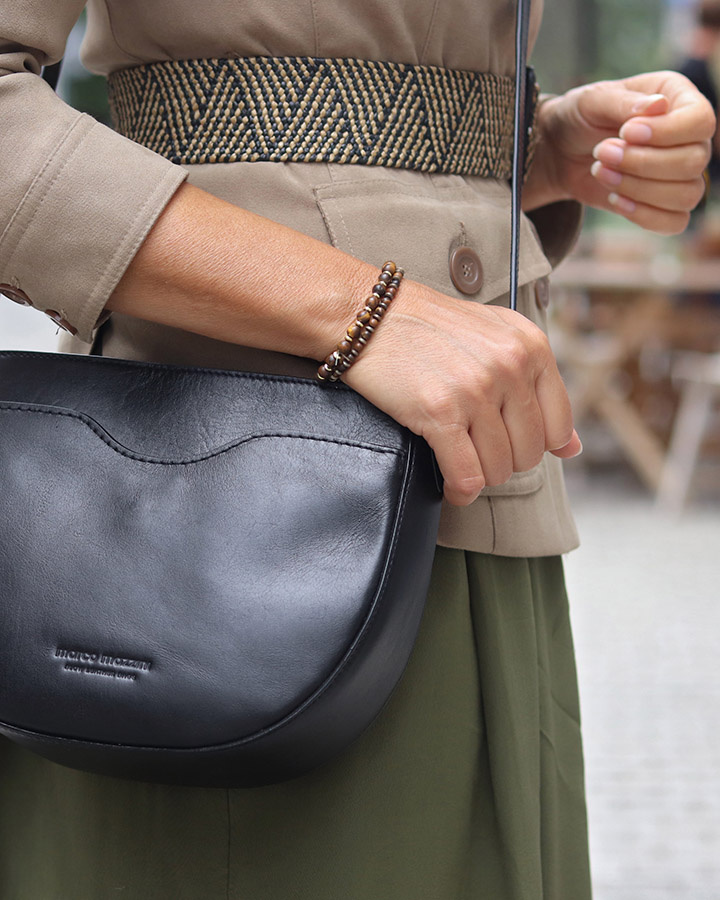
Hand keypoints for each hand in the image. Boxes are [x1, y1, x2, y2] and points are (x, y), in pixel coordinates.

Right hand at [344, 283, 580, 506]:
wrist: (371, 313)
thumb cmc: (430, 327)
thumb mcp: (497, 339)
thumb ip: (537, 388)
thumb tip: (571, 447)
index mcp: (531, 346)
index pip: (558, 426)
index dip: (534, 445)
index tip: (509, 443)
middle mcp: (510, 366)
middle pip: (529, 453)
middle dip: (503, 461)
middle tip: (476, 448)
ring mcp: (476, 389)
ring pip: (499, 469)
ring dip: (479, 475)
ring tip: (461, 460)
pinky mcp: (440, 411)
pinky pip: (466, 475)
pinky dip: (460, 491)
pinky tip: (452, 486)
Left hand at [527, 71, 715, 233]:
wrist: (561, 152)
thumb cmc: (581, 117)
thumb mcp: (593, 99)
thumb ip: (623, 101)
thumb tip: (659, 105)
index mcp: (680, 99)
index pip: (700, 121)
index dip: (667, 133)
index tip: (626, 132)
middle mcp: (689, 137)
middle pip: (694, 162)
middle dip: (642, 163)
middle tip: (602, 152)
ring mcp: (680, 173)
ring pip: (686, 195)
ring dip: (638, 189)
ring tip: (601, 171)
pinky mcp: (664, 204)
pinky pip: (675, 222)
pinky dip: (644, 215)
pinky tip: (614, 199)